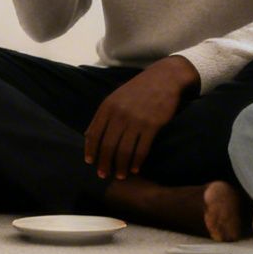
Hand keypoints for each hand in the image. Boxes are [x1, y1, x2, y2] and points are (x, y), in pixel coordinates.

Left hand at [83, 57, 196, 179]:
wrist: (164, 78)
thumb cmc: (138, 90)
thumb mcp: (116, 98)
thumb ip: (103, 116)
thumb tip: (88, 137)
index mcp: (107, 107)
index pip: (94, 134)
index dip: (91, 151)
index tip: (91, 163)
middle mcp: (119, 114)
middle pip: (107, 146)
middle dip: (104, 163)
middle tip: (103, 175)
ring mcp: (135, 120)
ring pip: (124, 151)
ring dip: (120, 167)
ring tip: (120, 175)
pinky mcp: (152, 125)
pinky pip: (141, 149)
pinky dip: (137, 162)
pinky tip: (135, 169)